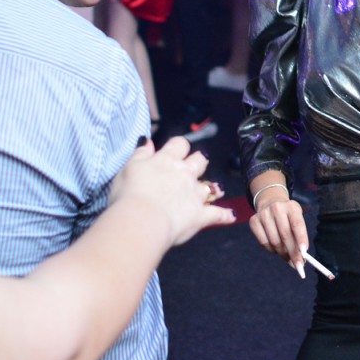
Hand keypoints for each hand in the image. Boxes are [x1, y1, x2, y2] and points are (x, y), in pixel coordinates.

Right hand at [110, 136, 235, 245]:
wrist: (141, 219)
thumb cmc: (130, 194)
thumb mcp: (129, 167)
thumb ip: (140, 153)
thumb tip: (146, 140)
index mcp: (166, 161)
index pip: (179, 144)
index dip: (179, 146)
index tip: (177, 149)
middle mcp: (184, 174)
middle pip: (200, 160)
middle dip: (199, 162)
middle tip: (194, 166)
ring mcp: (195, 194)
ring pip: (211, 186)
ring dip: (214, 188)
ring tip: (216, 190)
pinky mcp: (200, 215)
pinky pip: (217, 214)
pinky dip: (224, 215)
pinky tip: (230, 216)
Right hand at [248, 187, 309, 275]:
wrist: (270, 202)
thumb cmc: (288, 216)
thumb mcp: (297, 220)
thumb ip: (299, 237)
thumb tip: (300, 260)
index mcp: (292, 207)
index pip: (297, 225)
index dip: (301, 239)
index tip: (304, 254)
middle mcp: (277, 208)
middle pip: (285, 236)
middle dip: (293, 253)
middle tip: (299, 266)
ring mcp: (263, 214)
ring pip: (274, 242)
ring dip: (282, 253)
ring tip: (288, 256)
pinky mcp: (253, 221)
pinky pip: (264, 243)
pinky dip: (271, 250)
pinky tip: (276, 249)